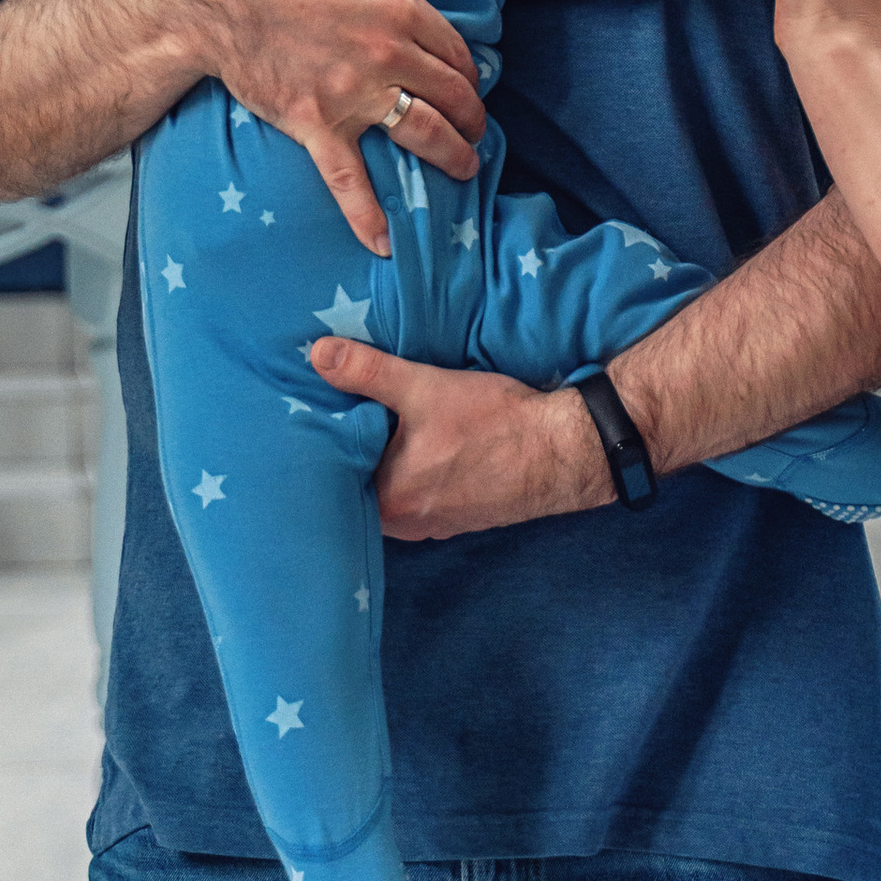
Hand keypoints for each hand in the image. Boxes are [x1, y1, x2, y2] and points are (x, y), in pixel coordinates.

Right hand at [192, 0, 486, 255]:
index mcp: (401, 10)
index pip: (455, 51)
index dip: (469, 70)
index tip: (468, 83)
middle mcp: (387, 56)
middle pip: (451, 96)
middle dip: (473, 118)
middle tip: (477, 130)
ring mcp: (352, 95)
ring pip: (421, 134)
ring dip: (452, 156)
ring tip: (465, 167)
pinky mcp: (316, 125)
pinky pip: (348, 179)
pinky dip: (367, 214)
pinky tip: (385, 244)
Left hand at [308, 340, 610, 537]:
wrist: (562, 450)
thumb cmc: (494, 423)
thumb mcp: (424, 387)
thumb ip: (368, 372)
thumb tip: (317, 354)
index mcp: (388, 503)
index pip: (334, 479)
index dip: (325, 447)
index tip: (318, 419)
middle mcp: (406, 526)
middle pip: (362, 487)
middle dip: (356, 454)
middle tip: (343, 415)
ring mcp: (434, 526)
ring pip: (392, 492)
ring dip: (387, 464)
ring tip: (378, 427)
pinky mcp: (459, 518)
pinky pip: (419, 496)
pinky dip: (413, 474)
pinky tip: (420, 447)